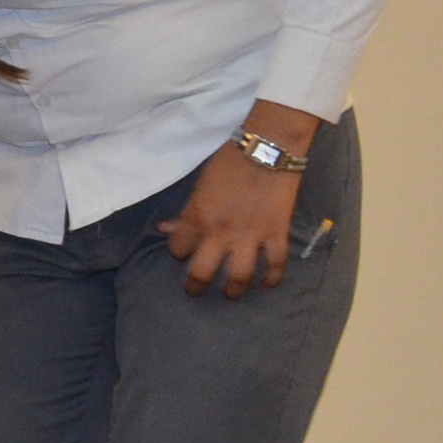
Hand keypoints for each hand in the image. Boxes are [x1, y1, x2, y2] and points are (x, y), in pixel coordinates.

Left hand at [160, 101, 317, 295]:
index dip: (178, 252)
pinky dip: (272, 279)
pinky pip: (276, 265)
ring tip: (229, 293)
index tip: (183, 252)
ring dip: (232, 290)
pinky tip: (265, 285)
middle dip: (195, 286)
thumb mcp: (199, 185)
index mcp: (197, 218)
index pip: (178, 249)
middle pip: (201, 272)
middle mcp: (220, 233)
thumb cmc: (228, 162)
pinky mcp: (277, 233)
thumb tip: (166, 228)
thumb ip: (185, 212)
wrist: (267, 149)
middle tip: (195, 290)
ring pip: (239, 276)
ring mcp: (250, 236)